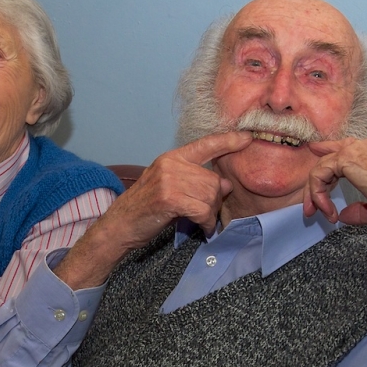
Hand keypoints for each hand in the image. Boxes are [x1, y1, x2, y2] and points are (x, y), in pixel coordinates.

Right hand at [55, 131, 252, 288]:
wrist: (120, 225)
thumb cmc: (146, 208)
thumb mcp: (171, 188)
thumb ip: (197, 182)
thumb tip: (226, 183)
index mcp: (171, 157)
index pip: (205, 144)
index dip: (228, 141)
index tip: (246, 138)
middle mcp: (171, 164)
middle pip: (212, 179)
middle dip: (215, 200)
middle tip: (207, 214)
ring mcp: (169, 180)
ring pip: (209, 195)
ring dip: (210, 214)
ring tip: (204, 223)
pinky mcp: (169, 198)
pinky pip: (202, 210)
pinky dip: (206, 222)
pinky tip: (203, 229)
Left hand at [303, 138, 366, 224]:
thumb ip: (359, 209)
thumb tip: (342, 216)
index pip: (342, 150)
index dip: (325, 160)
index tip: (317, 173)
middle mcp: (361, 146)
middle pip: (327, 160)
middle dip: (315, 187)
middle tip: (310, 209)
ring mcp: (353, 149)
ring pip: (320, 169)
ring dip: (315, 194)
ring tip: (317, 214)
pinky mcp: (346, 158)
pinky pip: (319, 174)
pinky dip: (319, 194)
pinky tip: (327, 210)